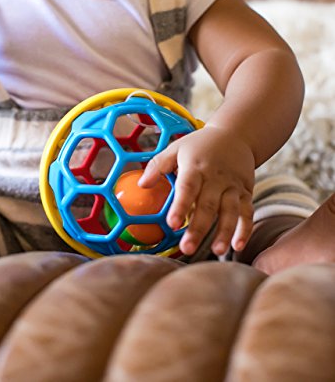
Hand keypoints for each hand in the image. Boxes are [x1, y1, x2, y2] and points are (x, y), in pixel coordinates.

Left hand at [138, 125, 254, 255]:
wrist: (236, 135)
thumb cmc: (200, 145)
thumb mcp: (176, 148)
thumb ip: (158, 165)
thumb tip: (141, 184)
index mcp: (195, 167)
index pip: (187, 188)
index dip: (180, 206)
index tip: (172, 224)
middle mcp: (216, 178)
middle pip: (207, 206)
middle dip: (198, 228)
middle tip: (188, 248)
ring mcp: (232, 186)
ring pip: (230, 211)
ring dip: (224, 232)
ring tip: (217, 251)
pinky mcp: (246, 192)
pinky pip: (247, 212)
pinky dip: (245, 229)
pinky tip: (237, 246)